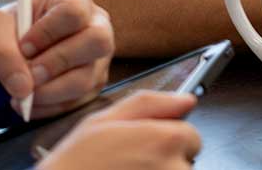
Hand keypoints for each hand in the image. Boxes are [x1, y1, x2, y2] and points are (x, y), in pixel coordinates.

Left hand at [0, 0, 114, 116]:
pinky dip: (49, 108)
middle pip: (96, 42)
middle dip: (57, 63)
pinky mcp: (93, 84)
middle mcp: (96, 24)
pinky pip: (78, 102)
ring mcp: (99, 57)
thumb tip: (23, 87)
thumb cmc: (6, 32)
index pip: (73, 12)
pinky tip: (29, 102)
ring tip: (21, 94)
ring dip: (49, 92)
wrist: (9, 55)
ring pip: (87, 78)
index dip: (47, 32)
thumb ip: (2, 52)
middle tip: (29, 75)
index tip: (23, 48)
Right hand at [38, 90, 200, 169]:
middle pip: (185, 160)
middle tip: (126, 165)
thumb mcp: (102, 120)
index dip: (165, 141)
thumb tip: (187, 99)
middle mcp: (174, 167)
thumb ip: (149, 103)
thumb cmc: (72, 165)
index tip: (143, 148)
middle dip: (163, 161)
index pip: (190, 137)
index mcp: (165, 138)